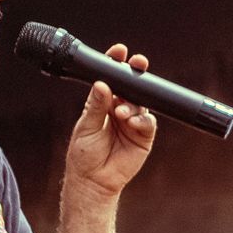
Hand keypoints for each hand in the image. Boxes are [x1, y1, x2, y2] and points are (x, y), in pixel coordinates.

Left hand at [63, 44, 156, 200]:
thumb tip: (101, 84)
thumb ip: (96, 107)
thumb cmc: (84, 155)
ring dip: (133, 104)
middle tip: (137, 63)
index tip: (119, 51)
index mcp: (103, 103)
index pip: (111, 78)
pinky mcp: (143, 136)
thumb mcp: (86, 127)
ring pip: (140, 103)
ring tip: (121, 114)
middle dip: (135, 73)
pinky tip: (131, 123)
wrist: (93, 181)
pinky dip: (142, 120)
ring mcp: (132, 121)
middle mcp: (119, 108)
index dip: (116, 63)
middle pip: (131, 86)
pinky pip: (148, 123)